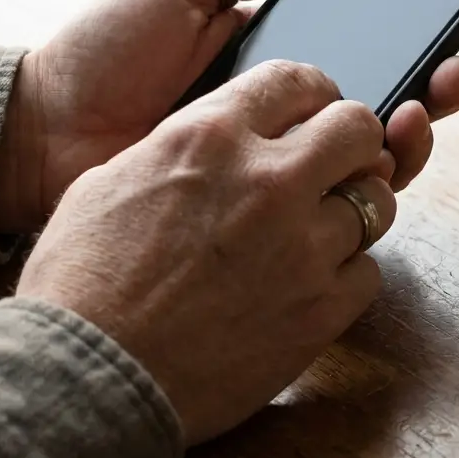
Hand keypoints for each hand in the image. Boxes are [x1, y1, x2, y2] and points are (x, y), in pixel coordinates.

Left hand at [0, 0, 458, 232]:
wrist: (43, 134)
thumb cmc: (103, 54)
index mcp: (271, 62)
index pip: (364, 44)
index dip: (419, 33)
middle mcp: (285, 119)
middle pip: (383, 103)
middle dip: (434, 83)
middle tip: (454, 68)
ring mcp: (277, 170)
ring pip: (374, 156)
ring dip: (418, 128)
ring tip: (426, 105)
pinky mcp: (263, 220)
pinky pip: (335, 206)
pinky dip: (376, 180)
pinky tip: (390, 152)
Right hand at [17, 61, 394, 444]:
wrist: (90, 377)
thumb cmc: (81, 283)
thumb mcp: (110, 180)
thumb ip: (180, 148)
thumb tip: (217, 143)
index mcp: (210, 137)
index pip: (295, 80)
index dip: (311, 94)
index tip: (313, 112)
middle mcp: (268, 180)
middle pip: (357, 128)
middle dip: (351, 142)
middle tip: (334, 166)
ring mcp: (303, 246)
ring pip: (377, 202)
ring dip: (350, 213)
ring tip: (314, 235)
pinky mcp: (322, 308)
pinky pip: (368, 272)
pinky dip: (346, 277)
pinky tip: (307, 288)